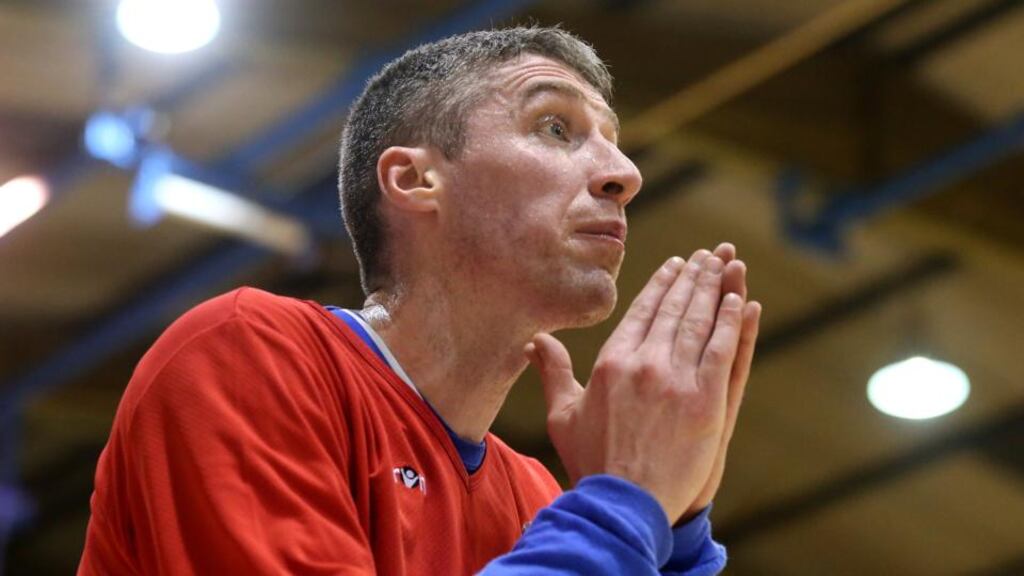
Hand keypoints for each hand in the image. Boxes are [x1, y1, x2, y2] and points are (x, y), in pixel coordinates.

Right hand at [527, 248, 752, 522]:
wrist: (622, 504)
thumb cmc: (592, 463)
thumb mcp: (563, 415)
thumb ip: (552, 372)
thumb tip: (534, 341)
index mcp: (611, 363)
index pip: (642, 312)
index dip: (662, 285)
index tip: (676, 265)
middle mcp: (643, 364)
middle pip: (674, 309)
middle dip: (692, 276)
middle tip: (706, 254)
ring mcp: (676, 381)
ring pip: (700, 322)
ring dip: (714, 288)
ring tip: (724, 264)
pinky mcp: (705, 401)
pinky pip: (722, 349)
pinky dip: (733, 321)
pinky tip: (742, 299)